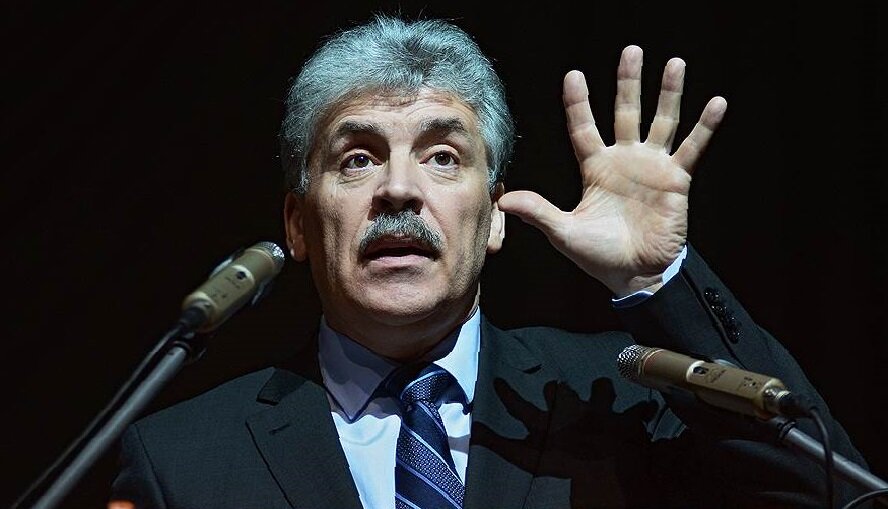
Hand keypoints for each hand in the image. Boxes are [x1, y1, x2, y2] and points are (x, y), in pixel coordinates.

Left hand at [498, 45, 725, 296]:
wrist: (636, 275)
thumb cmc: (599, 256)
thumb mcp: (564, 232)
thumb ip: (539, 212)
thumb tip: (505, 199)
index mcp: (595, 169)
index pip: (584, 128)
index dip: (579, 103)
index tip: (574, 75)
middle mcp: (624, 160)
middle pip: (625, 112)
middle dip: (628, 82)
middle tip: (631, 51)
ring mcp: (652, 167)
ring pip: (661, 121)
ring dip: (669, 93)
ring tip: (675, 63)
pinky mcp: (676, 179)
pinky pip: (692, 147)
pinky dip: (704, 126)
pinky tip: (717, 103)